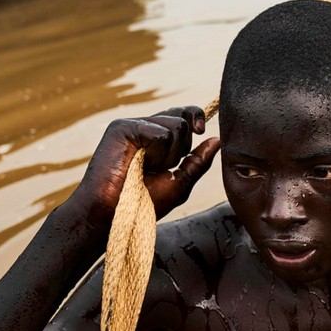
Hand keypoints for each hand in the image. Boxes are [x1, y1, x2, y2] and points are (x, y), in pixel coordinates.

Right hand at [75, 106, 221, 220]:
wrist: (114, 215)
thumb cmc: (143, 204)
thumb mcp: (179, 184)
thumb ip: (197, 162)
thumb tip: (216, 140)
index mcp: (156, 137)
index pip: (182, 114)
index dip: (195, 117)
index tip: (202, 131)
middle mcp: (144, 128)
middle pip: (182, 117)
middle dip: (182, 148)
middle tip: (159, 168)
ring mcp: (132, 125)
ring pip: (176, 125)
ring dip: (170, 155)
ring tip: (147, 169)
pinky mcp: (122, 128)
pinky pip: (160, 133)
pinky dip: (158, 154)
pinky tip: (140, 165)